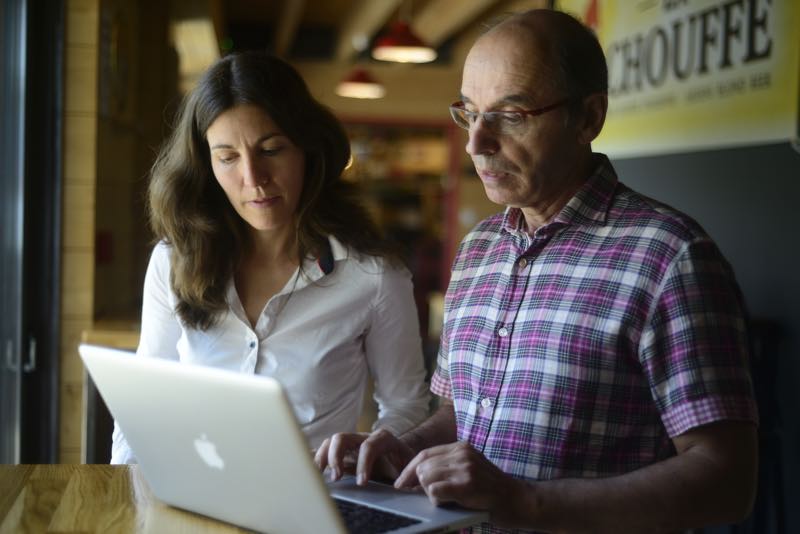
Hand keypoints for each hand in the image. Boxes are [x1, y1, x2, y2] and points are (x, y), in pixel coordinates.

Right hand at [314, 429, 416, 484]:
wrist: (401, 455)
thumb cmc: (405, 462)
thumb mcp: (411, 465)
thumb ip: (408, 474)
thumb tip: (402, 486)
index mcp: (383, 439)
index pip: (368, 446)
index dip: (363, 463)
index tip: (362, 483)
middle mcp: (363, 437)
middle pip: (342, 438)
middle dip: (336, 457)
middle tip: (337, 477)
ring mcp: (351, 443)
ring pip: (330, 442)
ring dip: (322, 458)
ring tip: (319, 476)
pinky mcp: (343, 452)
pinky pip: (325, 450)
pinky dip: (317, 459)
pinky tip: (311, 471)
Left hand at [395, 441, 524, 524]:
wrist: (519, 499)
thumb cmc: (491, 489)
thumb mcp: (470, 468)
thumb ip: (447, 467)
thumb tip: (416, 478)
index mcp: (461, 447)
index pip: (424, 454)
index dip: (408, 470)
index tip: (400, 484)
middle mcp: (462, 453)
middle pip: (422, 466)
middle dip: (419, 484)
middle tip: (431, 496)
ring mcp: (465, 468)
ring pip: (426, 478)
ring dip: (430, 493)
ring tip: (446, 499)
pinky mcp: (467, 484)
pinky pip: (434, 491)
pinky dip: (436, 500)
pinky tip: (449, 503)